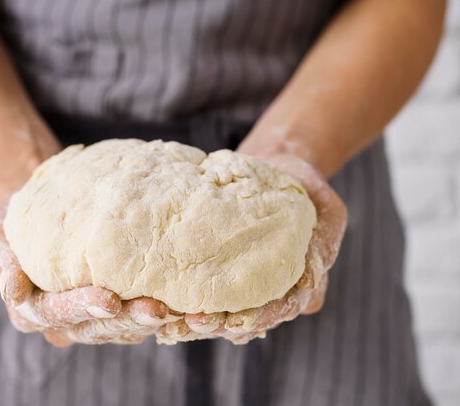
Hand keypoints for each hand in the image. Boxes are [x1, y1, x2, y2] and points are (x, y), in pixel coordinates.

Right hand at [0, 203, 180, 346]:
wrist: (49, 210)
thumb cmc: (20, 220)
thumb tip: (10, 286)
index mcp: (31, 307)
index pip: (54, 313)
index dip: (80, 307)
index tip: (108, 299)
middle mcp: (63, 321)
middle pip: (94, 327)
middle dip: (125, 320)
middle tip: (155, 309)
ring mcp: (92, 318)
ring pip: (120, 329)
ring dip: (147, 321)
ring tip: (174, 310)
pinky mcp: (117, 311)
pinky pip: (137, 321)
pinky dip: (160, 318)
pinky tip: (183, 308)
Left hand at [184, 152, 346, 343]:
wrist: (274, 164)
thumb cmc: (303, 185)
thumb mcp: (327, 206)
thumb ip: (325, 236)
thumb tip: (311, 277)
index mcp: (300, 281)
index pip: (281, 308)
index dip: (260, 319)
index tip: (236, 323)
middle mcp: (269, 289)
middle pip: (245, 319)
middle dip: (219, 325)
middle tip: (195, 323)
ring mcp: (241, 281)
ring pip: (219, 312)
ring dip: (196, 323)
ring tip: (171, 325)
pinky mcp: (216, 268)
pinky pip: (199, 291)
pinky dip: (180, 303)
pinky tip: (161, 309)